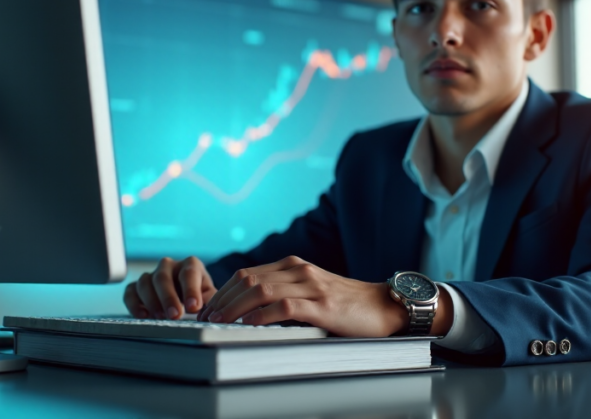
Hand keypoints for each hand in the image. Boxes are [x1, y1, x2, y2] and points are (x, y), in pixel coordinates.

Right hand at [123, 256, 215, 319]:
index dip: (191, 290)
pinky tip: (143, 316)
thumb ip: (210, 299)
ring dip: (152, 301)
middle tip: (175, 315)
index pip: (189, 273)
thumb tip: (209, 309)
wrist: (185, 293)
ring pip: (145, 283)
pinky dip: (134, 304)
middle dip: (168, 298)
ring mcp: (151, 275)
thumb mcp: (209, 294)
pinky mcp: (137, 286)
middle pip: (163, 278)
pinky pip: (130, 292)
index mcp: (190, 264)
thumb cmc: (199, 293)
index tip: (194, 308)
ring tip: (160, 317)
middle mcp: (168, 266)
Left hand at [198, 256, 408, 337]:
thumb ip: (286, 293)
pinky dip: (262, 315)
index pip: (247, 273)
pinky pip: (285, 306)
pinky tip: (249, 325)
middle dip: (222, 300)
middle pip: (248, 279)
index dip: (223, 291)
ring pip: (261, 290)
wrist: (383, 306)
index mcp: (293, 266)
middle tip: (206, 319)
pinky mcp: (322, 306)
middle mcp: (299, 270)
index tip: (209, 309)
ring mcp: (311, 286)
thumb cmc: (347, 304)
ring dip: (235, 307)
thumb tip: (250, 311)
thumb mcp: (312, 291)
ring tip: (220, 322)